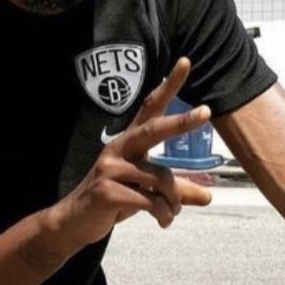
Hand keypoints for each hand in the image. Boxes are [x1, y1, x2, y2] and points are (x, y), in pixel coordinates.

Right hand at [58, 57, 213, 245]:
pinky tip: (162, 221)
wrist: (74, 223)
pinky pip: (150, 201)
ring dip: (174, 201)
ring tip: (171, 214)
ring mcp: (111, 168)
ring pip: (161, 178)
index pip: (150, 108)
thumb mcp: (145, 192)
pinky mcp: (108, 191)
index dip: (167, 86)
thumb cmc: (112, 202)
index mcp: (129, 142)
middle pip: (154, 130)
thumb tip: (210, 196)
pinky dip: (163, 214)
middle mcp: (119, 148)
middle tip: (206, 111)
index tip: (185, 62)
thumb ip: (176, 191)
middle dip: (181, 121)